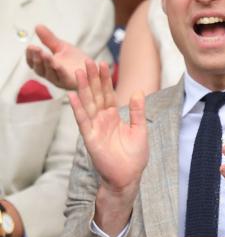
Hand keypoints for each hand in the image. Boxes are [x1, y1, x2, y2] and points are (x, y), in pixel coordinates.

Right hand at [25, 24, 92, 90]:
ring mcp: (60, 80)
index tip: (30, 46)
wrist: (93, 68)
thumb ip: (49, 39)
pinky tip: (58, 64)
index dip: (30, 55)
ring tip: (46, 54)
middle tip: (36, 49)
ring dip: (47, 64)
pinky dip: (60, 72)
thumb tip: (37, 26)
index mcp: (46, 67)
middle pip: (40, 69)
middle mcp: (50, 75)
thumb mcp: (61, 47)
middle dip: (37, 59)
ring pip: (50, 74)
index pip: (33, 63)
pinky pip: (64, 78)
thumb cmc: (75, 60)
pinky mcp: (70, 83)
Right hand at [68, 59, 147, 194]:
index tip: (103, 64)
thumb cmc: (134, 155)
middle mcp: (102, 119)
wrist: (128, 176)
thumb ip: (138, 111)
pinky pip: (83, 121)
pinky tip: (71, 96)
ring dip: (83, 88)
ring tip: (78, 72)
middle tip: (88, 60)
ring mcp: (95, 127)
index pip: (108, 94)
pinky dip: (78, 109)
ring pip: (88, 104)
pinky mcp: (90, 138)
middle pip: (96, 95)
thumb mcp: (140, 129)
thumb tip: (138, 91)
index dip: (105, 80)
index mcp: (114, 116)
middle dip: (92, 78)